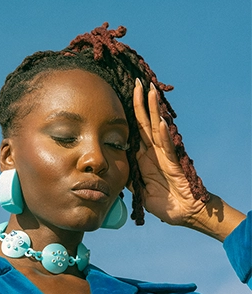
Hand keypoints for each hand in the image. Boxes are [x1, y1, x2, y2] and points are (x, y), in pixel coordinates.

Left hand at [132, 80, 244, 238]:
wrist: (184, 213)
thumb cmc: (162, 201)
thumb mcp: (136, 187)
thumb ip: (125, 175)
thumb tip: (111, 170)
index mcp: (142, 154)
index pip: (134, 128)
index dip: (129, 112)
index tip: (122, 94)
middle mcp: (152, 150)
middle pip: (144, 120)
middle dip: (141, 101)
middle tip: (138, 81)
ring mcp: (163, 154)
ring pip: (155, 126)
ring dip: (152, 108)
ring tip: (150, 90)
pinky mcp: (172, 162)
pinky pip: (167, 145)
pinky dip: (163, 132)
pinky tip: (160, 119)